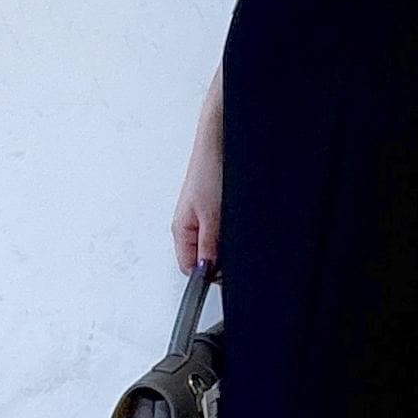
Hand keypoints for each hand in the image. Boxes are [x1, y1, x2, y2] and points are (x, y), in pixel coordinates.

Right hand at [172, 120, 223, 276]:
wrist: (219, 141)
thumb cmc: (209, 170)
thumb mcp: (211, 214)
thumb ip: (209, 246)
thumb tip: (208, 271)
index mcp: (182, 230)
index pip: (189, 268)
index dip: (208, 275)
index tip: (226, 272)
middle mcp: (189, 227)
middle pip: (202, 259)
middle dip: (220, 259)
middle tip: (232, 247)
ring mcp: (202, 218)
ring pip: (214, 246)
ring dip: (226, 244)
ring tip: (234, 228)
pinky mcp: (214, 209)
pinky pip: (221, 231)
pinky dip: (231, 231)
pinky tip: (236, 221)